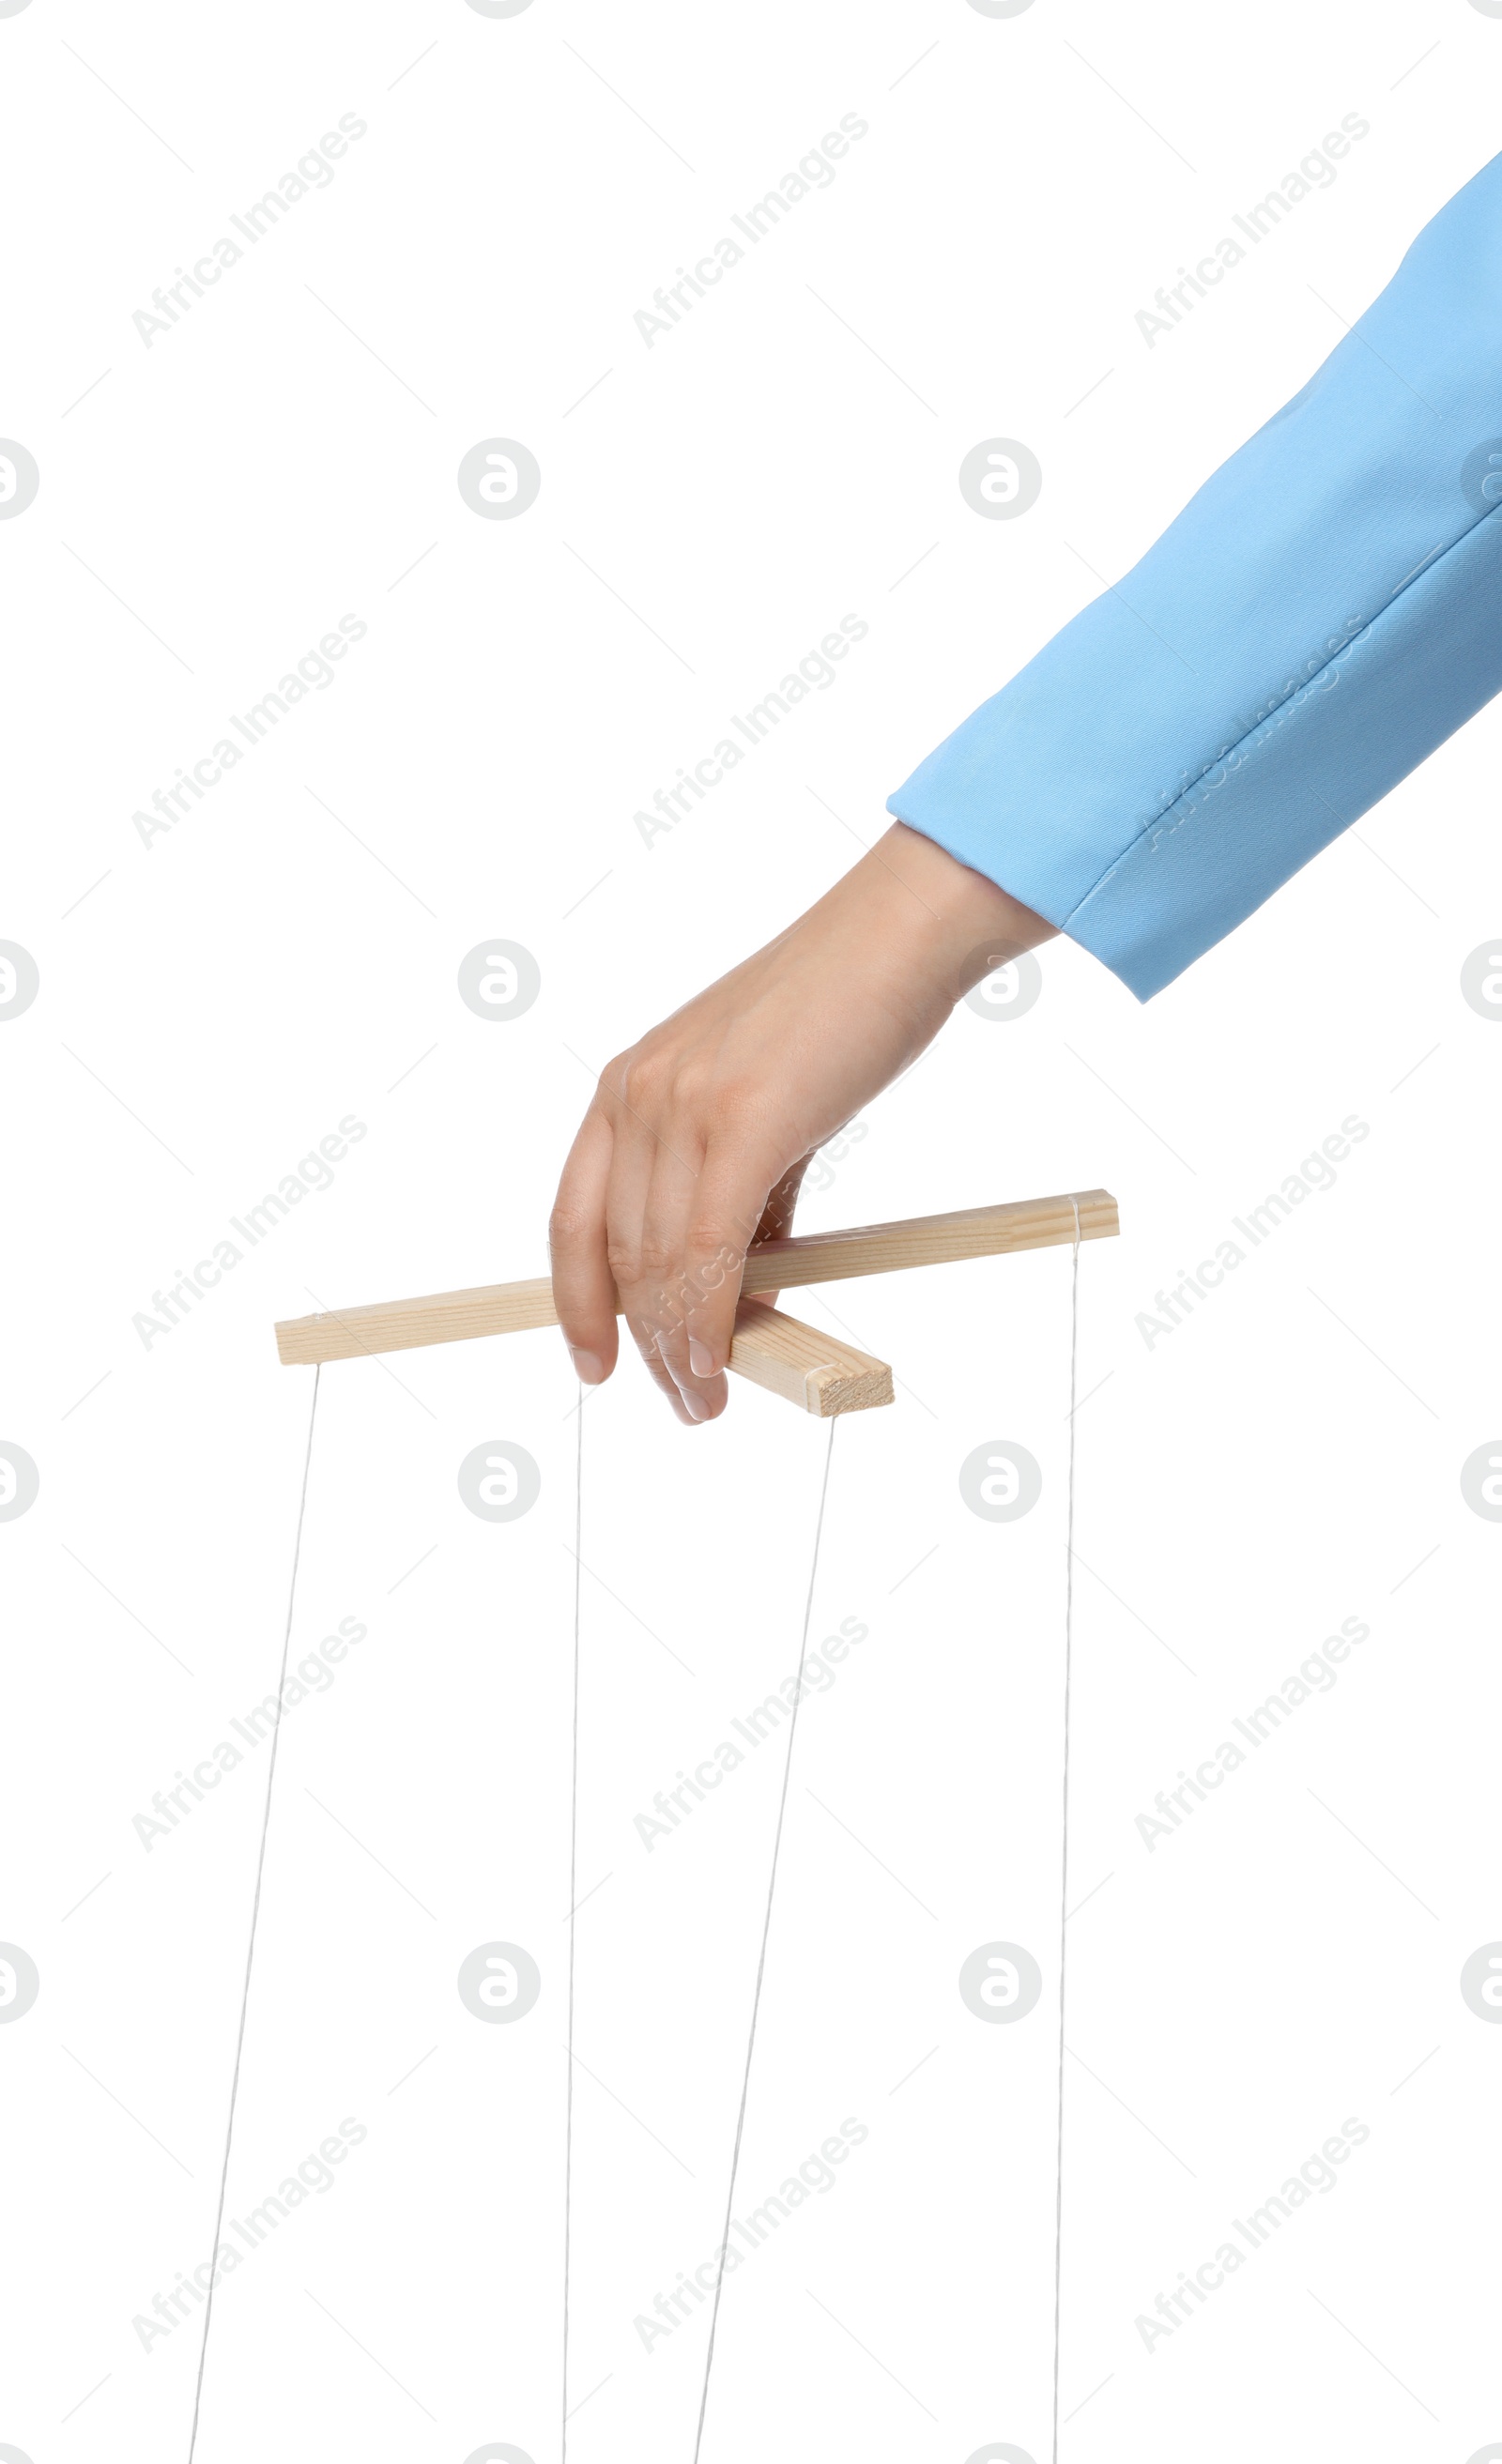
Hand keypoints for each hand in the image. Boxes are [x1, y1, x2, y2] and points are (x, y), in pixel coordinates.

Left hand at [548, 823, 1053, 1422]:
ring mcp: (682, 1104)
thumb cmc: (845, 1015)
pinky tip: (719, 1361)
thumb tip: (742, 1280)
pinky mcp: (741, 1120)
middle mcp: (637, 1093)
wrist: (901, 935)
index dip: (574, 1301)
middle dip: (644, 1343)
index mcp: (627, 1085)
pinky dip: (709, 1318)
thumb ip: (738, 1186)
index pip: (573, 1217)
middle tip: (685, 1403)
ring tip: (706, 1400)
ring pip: (659, 1262)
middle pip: (616, 1253)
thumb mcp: (762, 1103)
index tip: (594, 1362)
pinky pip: (708, 1249)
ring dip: (679, 1347)